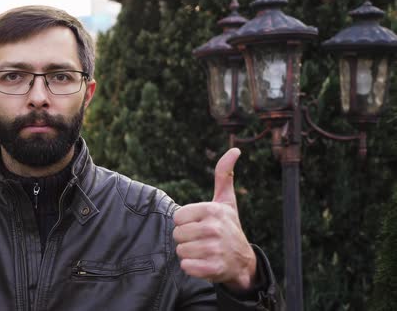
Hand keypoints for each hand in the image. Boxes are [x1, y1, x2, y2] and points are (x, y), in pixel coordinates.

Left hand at [173, 148, 256, 290]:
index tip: (200, 224)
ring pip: (180, 251)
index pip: (178, 217)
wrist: (243, 261)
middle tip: (202, 239)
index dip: (186, 222)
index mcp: (212, 210)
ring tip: (204, 251)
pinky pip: (186, 267)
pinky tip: (204, 263)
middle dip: (186, 239)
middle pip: (177, 235)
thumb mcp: (226, 201)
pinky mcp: (213, 269)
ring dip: (189, 253)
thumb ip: (224, 175)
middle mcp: (214, 229)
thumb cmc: (230, 227)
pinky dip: (191, 267)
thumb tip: (234, 150)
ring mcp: (214, 250)